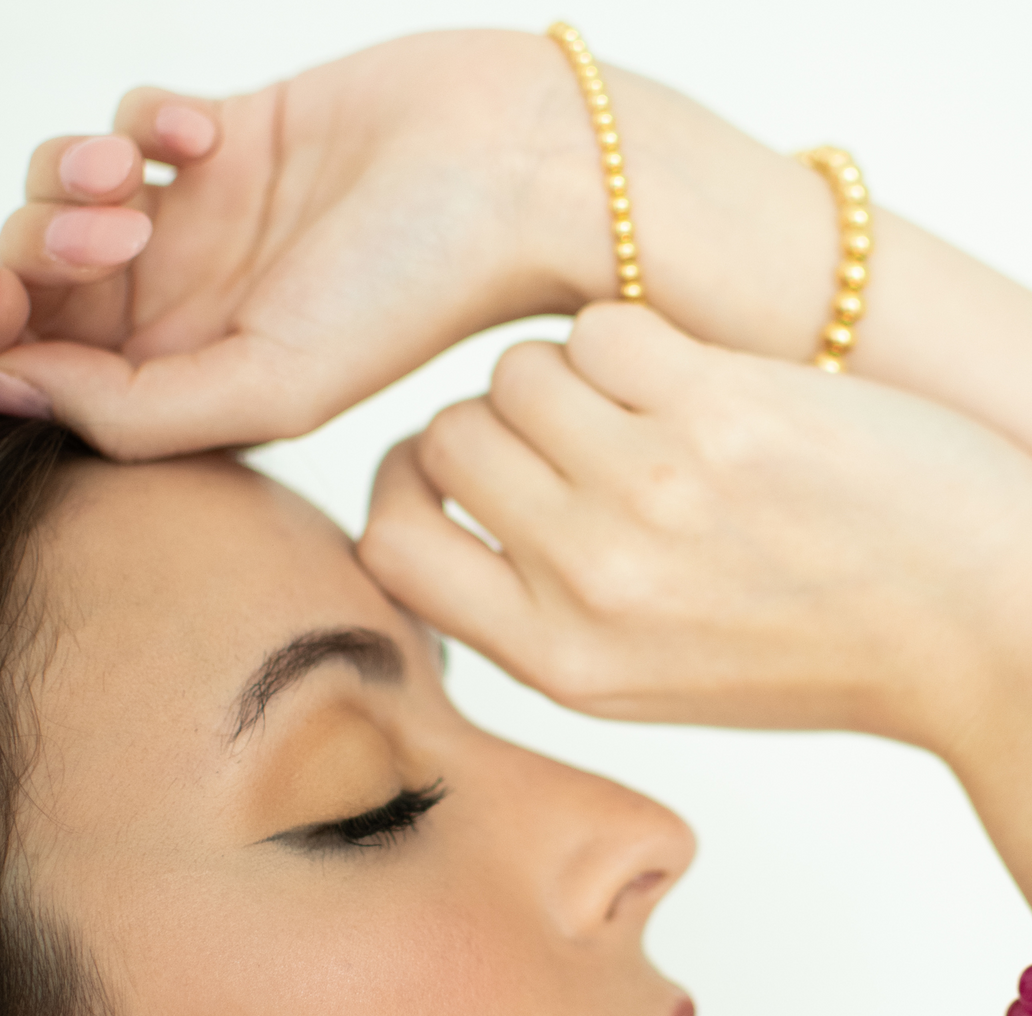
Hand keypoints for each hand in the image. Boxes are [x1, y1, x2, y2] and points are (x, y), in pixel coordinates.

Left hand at [0, 32, 605, 456]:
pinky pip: (131, 122)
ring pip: (67, 197)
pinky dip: (142, 119)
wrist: (514, 172)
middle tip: (107, 234)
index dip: (2, 337)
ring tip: (138, 179)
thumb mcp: (279, 385)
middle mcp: (197, 313)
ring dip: (71, 176)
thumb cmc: (422, 290)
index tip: (9, 307)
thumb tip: (11, 388)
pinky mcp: (231, 140)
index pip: (52, 376)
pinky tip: (211, 136)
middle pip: (41, 287)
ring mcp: (210, 226)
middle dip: (30, 253)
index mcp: (204, 386)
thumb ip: (141, 412)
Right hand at [359, 303, 1031, 748]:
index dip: (402, 492)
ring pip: (518, 370)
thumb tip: (467, 504)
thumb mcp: (663, 679)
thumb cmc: (836, 655)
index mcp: (563, 665)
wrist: (991, 636)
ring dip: (574, 374)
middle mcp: (589, 584)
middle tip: (583, 430)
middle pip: (448, 439)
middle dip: (499, 423)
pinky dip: (640, 337)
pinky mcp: (720, 413)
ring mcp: (649, 494)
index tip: (449, 471)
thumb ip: (555, 614)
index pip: (391, 553)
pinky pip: (602, 327)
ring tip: (657, 407)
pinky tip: (705, 377)